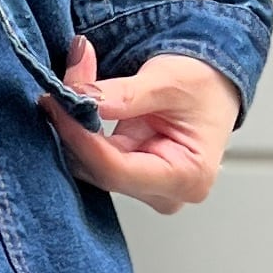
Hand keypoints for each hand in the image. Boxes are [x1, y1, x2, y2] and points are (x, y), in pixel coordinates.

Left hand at [42, 42, 238, 214]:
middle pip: (99, 170)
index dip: (80, 137)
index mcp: (186, 178)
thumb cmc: (206, 85)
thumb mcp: (168, 80)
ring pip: (90, 165)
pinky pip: (93, 158)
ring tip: (75, 79)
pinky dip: (82, 128)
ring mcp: (146, 188)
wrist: (214, 84)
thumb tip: (81, 98)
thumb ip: (125, 94)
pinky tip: (77, 100)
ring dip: (75, 124)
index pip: (115, 170)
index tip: (57, 103)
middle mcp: (165, 194)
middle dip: (75, 126)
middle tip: (60, 84)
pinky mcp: (130, 176)